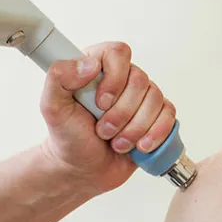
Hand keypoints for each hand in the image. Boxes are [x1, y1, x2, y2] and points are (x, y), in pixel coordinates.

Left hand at [38, 41, 176, 191]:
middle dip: (121, 113)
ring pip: (155, 100)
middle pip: (140, 80)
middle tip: (103, 131)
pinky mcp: (155, 116)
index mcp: (97, 67)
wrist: (82, 169)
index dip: (114, 78)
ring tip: (116, 143)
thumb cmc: (68, 136)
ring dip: (134, 128)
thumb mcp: (52, 107)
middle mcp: (122, 78)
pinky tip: (139, 146)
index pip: (118, 53)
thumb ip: (58, 77)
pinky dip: (155, 134)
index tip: (100, 103)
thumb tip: (90, 64)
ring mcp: (141, 97)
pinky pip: (169, 116)